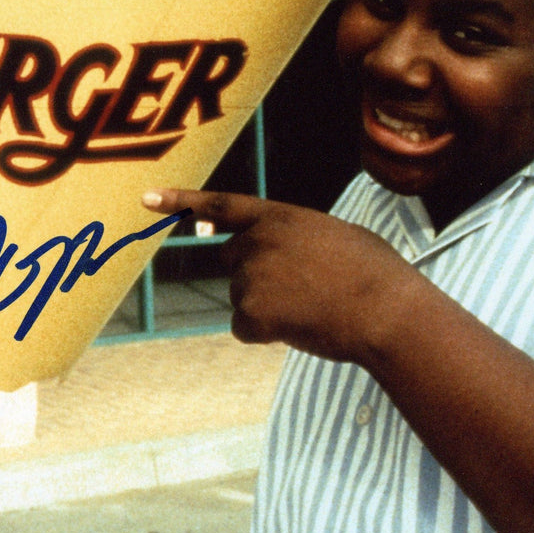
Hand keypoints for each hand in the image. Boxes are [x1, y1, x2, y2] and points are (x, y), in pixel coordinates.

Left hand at [142, 189, 425, 366]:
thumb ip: (299, 236)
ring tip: (312, 309)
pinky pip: (244, 328)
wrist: (387, 311)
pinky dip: (266, 335)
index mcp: (280, 216)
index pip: (220, 204)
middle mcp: (257, 241)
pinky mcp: (250, 310)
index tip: (146, 198)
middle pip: (232, 262)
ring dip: (269, 309)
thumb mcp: (337, 235)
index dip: (181, 200)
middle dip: (256, 277)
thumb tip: (292, 255)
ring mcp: (251, 275)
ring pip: (242, 299)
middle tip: (302, 290)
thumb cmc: (376, 275)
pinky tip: (299, 328)